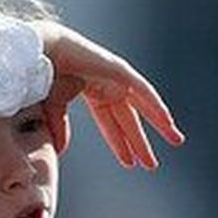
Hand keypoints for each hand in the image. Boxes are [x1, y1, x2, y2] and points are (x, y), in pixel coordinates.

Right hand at [32, 21, 184, 168]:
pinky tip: (168, 122)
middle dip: (140, 142)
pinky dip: (157, 106)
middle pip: (130, 119)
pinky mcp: (120, 70)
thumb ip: (59, 128)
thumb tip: (61, 149)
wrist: (42, 53)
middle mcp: (107, 86)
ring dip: (160, 123)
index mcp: (92, 93)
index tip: (130, 163)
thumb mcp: (53, 108)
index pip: (111, 124)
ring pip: (144, 105)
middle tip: (152, 164)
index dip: (120, 144)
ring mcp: (116, 77)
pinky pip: (144, 91)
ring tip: (175, 141)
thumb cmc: (43, 75)